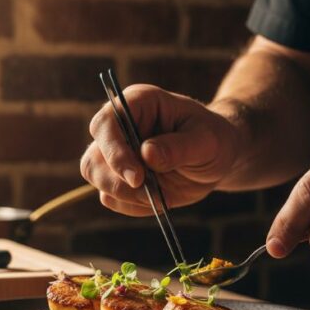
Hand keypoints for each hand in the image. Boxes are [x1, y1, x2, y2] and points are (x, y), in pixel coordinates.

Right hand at [81, 84, 240, 215]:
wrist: (216, 159)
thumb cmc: (213, 140)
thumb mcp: (207, 141)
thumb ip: (179, 147)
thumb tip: (147, 154)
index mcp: (137, 103)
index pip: (105, 123)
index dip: (114, 151)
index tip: (137, 177)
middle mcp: (118, 127)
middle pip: (93, 157)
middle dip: (117, 181)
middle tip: (150, 191)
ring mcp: (114, 153)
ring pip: (96, 178)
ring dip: (126, 195)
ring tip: (159, 194)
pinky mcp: (117, 177)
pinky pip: (111, 198)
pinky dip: (133, 205)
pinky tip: (158, 197)